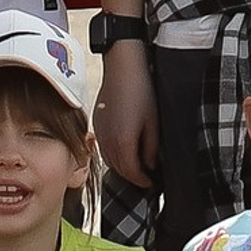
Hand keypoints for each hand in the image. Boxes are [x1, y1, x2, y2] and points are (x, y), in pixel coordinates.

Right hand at [94, 35, 157, 188]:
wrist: (122, 67)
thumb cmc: (141, 91)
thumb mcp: (154, 121)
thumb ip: (151, 147)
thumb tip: (150, 164)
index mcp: (123, 142)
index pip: (132, 172)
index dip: (143, 181)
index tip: (153, 183)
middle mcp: (107, 141)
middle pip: (119, 169)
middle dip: (133, 177)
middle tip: (147, 178)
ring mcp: (99, 132)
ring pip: (109, 159)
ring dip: (123, 167)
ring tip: (137, 167)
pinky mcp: (96, 123)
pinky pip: (104, 147)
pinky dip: (114, 155)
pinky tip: (124, 150)